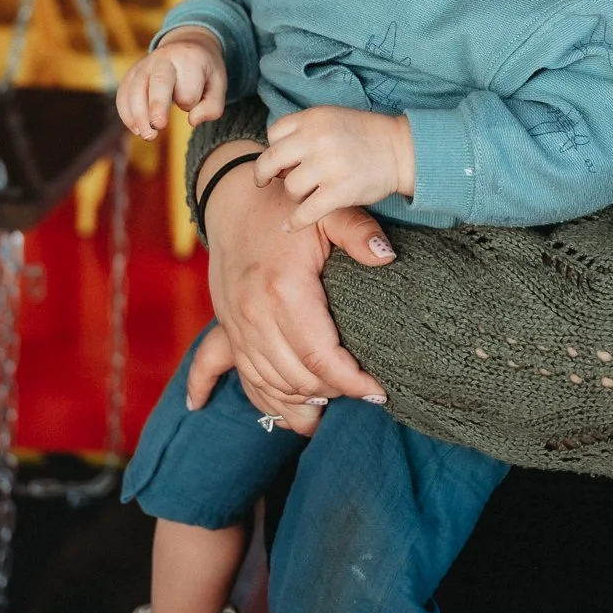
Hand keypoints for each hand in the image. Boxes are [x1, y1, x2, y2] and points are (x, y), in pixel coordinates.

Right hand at [116, 27, 225, 139]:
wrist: (187, 45)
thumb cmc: (203, 71)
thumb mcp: (218, 84)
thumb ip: (212, 106)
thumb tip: (193, 121)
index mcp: (189, 59)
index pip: (187, 89)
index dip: (190, 103)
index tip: (192, 103)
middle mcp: (164, 58)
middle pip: (158, 81)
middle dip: (156, 106)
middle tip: (158, 127)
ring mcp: (144, 64)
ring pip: (135, 89)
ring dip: (138, 115)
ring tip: (148, 136)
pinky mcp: (132, 73)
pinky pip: (123, 93)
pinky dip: (126, 113)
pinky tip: (136, 129)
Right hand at [186, 142, 393, 431]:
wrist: (231, 199)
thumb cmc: (286, 206)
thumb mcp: (329, 209)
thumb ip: (359, 231)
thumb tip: (386, 256)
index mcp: (283, 287)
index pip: (320, 355)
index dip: (351, 381)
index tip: (378, 391)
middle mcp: (254, 312)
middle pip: (296, 377)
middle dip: (332, 393)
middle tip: (363, 392)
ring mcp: (236, 323)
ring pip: (269, 383)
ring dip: (302, 402)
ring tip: (335, 405)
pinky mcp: (227, 327)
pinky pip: (244, 376)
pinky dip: (268, 397)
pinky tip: (289, 413)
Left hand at [253, 106, 413, 228]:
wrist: (401, 149)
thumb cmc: (366, 136)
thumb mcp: (332, 118)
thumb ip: (305, 132)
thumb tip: (277, 161)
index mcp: (313, 118)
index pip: (274, 133)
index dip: (275, 148)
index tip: (282, 159)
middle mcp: (316, 139)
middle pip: (271, 160)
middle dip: (265, 173)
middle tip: (265, 181)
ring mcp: (328, 165)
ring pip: (290, 187)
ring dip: (294, 194)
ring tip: (307, 193)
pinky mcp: (339, 191)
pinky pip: (306, 212)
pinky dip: (295, 222)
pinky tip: (289, 226)